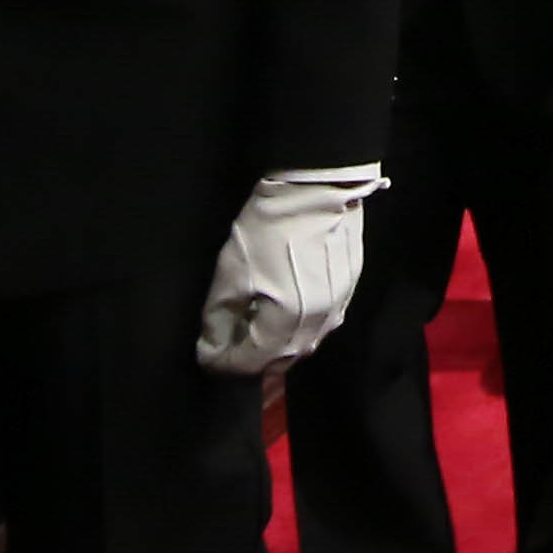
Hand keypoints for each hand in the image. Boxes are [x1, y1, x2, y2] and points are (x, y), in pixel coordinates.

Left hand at [193, 165, 383, 378]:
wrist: (320, 189)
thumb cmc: (270, 228)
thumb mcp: (231, 271)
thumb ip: (219, 317)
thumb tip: (211, 345)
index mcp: (287, 325)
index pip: (248, 364)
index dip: (221, 362)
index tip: (204, 353)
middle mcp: (317, 327)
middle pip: (277, 362)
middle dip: (248, 357)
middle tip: (225, 341)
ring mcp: (337, 311)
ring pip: (301, 346)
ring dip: (273, 345)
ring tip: (251, 326)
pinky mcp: (348, 293)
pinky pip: (318, 326)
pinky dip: (294, 329)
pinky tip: (281, 309)